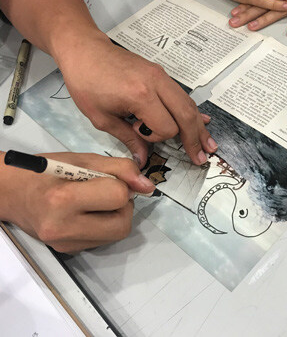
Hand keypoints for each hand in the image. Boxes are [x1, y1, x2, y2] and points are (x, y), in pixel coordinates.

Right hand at [0, 152, 155, 252]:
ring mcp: (65, 244)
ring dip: (116, 215)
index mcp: (63, 199)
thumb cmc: (43, 171)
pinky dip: (104, 224)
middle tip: (107, 191)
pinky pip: (103, 240)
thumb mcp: (82, 160)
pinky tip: (88, 212)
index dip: (120, 184)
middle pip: (122, 224)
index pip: (118, 196)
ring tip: (97, 201)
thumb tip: (148, 185)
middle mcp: (63, 228)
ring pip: (117, 234)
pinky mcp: (68, 251)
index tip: (106, 178)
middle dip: (123, 204)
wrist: (10, 193)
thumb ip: (119, 168)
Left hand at [54, 33, 216, 167]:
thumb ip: (127, 139)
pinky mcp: (161, 73)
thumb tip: (142, 159)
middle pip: (186, 115)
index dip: (156, 137)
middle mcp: (157, 84)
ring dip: (199, 126)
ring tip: (209, 145)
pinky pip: (182, 95)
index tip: (137, 132)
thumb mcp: (102, 117)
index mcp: (141, 96)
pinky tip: (203, 121)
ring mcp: (162, 76)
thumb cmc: (86, 84)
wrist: (85, 50)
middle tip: (201, 158)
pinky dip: (192, 111)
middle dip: (194, 139)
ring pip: (189, 105)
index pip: (166, 127)